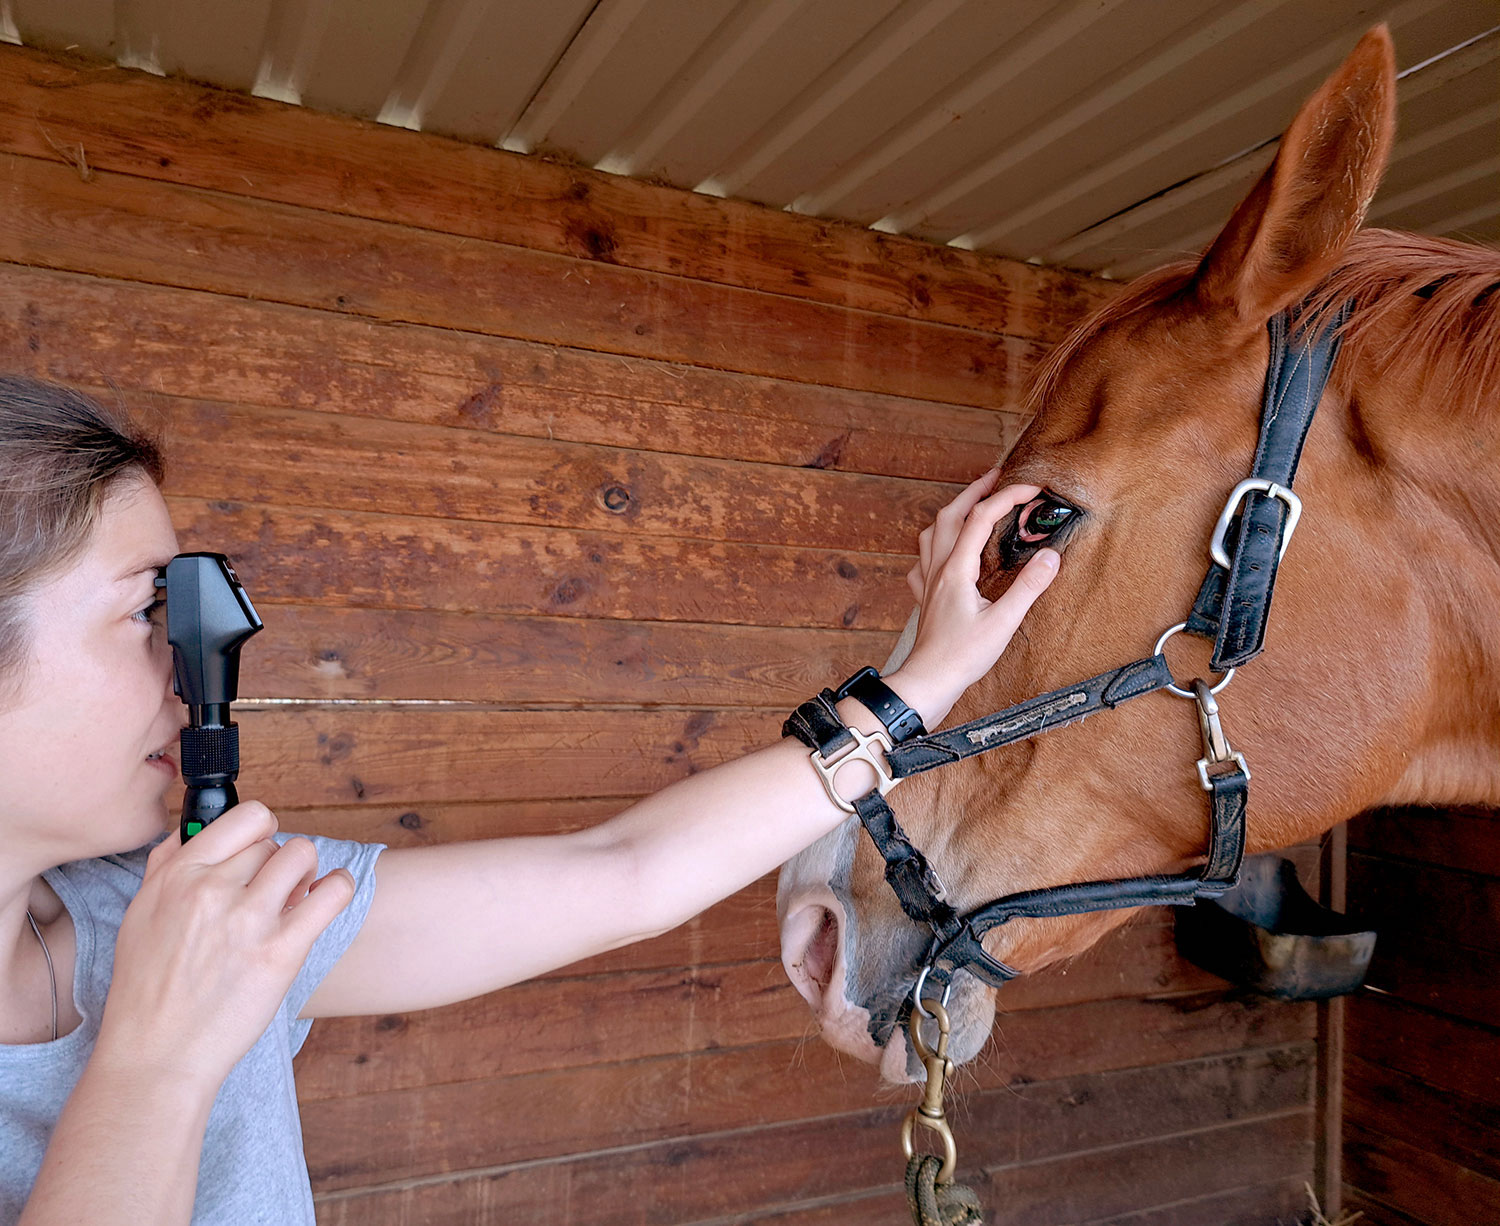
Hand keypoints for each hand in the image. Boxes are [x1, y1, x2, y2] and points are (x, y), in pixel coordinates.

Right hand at [97, 802, 355, 1090]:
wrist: (157, 1055)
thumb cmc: (147, 991)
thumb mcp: (140, 915)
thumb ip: (166, 866)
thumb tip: (190, 828)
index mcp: (178, 876)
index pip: (244, 817)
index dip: (261, 830)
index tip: (262, 849)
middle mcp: (212, 889)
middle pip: (274, 843)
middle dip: (278, 866)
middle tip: (272, 896)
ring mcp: (248, 919)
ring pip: (303, 856)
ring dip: (306, 874)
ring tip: (295, 900)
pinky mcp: (280, 951)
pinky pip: (333, 892)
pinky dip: (340, 887)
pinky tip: (329, 897)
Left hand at [888, 471, 1058, 725]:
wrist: (927, 683)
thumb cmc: (962, 658)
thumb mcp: (1003, 623)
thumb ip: (1028, 588)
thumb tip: (1051, 557)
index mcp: (957, 570)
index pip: (981, 518)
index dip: (1007, 497)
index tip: (1032, 488)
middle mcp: (938, 569)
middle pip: (951, 514)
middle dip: (974, 490)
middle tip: (997, 477)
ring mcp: (928, 583)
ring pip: (933, 533)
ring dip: (952, 512)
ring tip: (971, 504)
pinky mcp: (926, 599)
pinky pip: (923, 562)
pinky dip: (935, 547)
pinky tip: (943, 554)